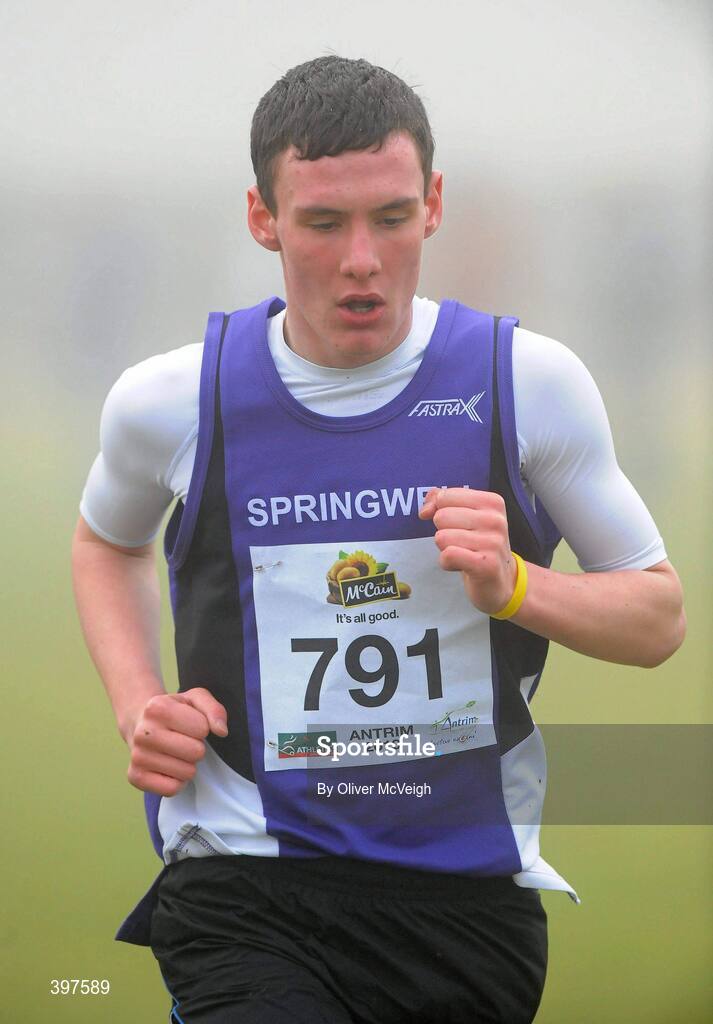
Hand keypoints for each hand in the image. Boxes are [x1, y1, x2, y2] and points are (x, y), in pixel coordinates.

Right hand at [126, 687, 228, 796]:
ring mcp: (137, 756)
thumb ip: (214, 709)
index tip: (190, 724)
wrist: (140, 723)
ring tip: (176, 753)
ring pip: (187, 773)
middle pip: (196, 752)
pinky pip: (172, 789)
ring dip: (188, 765)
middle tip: (184, 741)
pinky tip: (169, 767)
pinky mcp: (136, 777)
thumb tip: (222, 731)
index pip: (202, 728)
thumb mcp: (195, 699)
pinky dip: (177, 781)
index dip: (202, 728)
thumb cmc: (174, 711)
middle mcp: (143, 732)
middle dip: (197, 747)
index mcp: (157, 707)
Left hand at [419, 488, 517, 615]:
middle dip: (443, 531)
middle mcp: (496, 520)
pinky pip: (448, 555)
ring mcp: (493, 542)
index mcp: (492, 502)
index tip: (450, 523)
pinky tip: (460, 565)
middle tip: (461, 542)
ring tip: (463, 554)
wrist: (502, 581)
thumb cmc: (479, 545)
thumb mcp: (466, 516)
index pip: (446, 496)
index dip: (437, 510)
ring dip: (445, 549)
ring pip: (442, 537)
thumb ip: (442, 502)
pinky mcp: (486, 564)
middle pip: (441, 516)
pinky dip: (446, 563)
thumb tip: (425, 508)